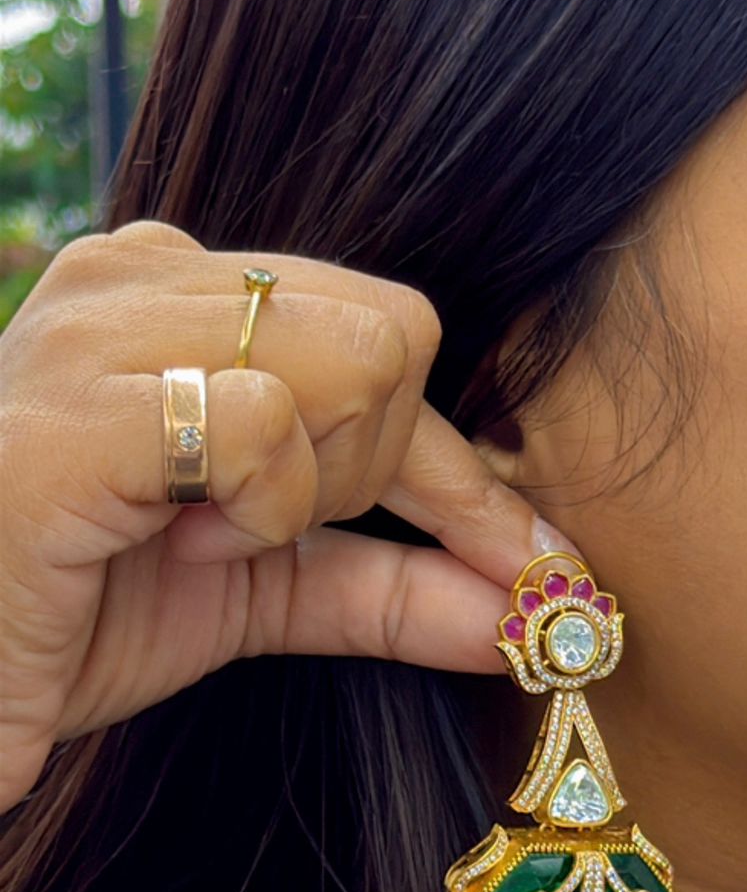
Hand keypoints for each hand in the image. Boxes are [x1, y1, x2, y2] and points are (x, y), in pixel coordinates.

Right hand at [0, 222, 556, 810]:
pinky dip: (256, 509)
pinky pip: (268, 423)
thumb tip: (531, 610)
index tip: (524, 560)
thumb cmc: (70, 618)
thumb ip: (389, 586)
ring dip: (309, 488)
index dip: (453, 463)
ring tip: (197, 532)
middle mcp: (142, 273)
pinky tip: (170, 538)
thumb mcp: (259, 591)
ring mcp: (106, 320)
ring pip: (354, 356)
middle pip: (393, 329)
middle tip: (255, 532)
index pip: (383, 333)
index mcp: (176, 291)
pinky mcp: (87, 398)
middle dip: (368, 466)